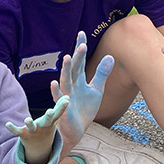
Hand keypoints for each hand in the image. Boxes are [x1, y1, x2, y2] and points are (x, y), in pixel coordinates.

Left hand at [6, 95, 68, 162]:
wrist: (38, 146)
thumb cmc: (46, 128)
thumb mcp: (54, 119)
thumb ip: (60, 108)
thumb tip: (68, 97)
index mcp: (51, 122)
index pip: (58, 114)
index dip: (62, 107)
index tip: (67, 100)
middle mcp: (42, 127)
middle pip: (46, 121)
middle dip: (48, 116)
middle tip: (50, 111)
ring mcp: (32, 131)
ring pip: (31, 127)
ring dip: (29, 123)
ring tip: (27, 119)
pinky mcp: (23, 134)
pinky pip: (17, 131)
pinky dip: (12, 128)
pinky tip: (7, 124)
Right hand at [49, 31, 113, 145]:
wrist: (77, 130)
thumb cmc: (84, 108)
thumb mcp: (96, 89)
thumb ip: (101, 73)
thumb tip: (110, 56)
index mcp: (79, 79)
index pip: (80, 61)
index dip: (80, 48)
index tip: (82, 33)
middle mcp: (71, 85)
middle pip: (74, 68)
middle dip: (77, 57)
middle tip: (81, 45)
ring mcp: (66, 96)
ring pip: (65, 81)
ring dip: (66, 70)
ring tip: (67, 58)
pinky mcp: (64, 108)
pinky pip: (59, 99)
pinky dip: (56, 92)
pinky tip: (53, 83)